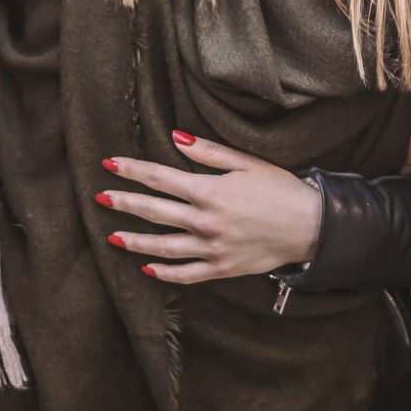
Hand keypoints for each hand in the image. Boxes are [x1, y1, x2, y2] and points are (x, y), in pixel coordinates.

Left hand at [97, 130, 323, 284]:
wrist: (311, 226)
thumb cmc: (279, 189)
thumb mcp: (246, 162)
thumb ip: (208, 152)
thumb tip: (175, 136)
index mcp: (209, 191)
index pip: (159, 178)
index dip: (131, 170)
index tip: (109, 164)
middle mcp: (205, 221)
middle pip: (154, 211)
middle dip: (124, 203)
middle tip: (99, 197)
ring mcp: (212, 249)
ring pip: (163, 247)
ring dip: (135, 241)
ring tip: (113, 236)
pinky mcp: (222, 269)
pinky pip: (186, 274)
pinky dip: (165, 273)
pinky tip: (147, 268)